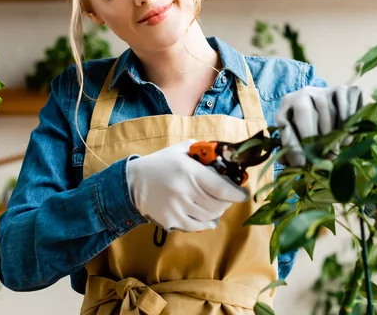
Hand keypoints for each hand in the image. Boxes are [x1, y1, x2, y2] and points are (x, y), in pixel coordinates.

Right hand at [126, 140, 248, 231]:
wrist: (133, 183)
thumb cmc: (161, 164)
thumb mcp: (181, 150)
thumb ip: (203, 151)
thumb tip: (226, 156)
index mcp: (189, 171)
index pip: (222, 188)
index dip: (237, 194)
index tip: (243, 194)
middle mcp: (184, 191)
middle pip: (218, 204)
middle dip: (227, 202)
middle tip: (228, 198)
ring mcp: (177, 208)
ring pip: (209, 216)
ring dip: (217, 212)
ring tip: (216, 205)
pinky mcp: (171, 221)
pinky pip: (197, 226)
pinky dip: (206, 222)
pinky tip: (207, 217)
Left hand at [274, 86, 363, 166]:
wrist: (331, 105)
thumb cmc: (310, 126)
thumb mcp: (298, 135)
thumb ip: (293, 148)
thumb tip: (294, 165)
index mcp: (287, 105)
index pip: (284, 123)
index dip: (292, 145)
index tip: (302, 164)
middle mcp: (303, 93)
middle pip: (303, 110)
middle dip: (312, 136)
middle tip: (322, 156)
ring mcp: (324, 89)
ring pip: (326, 108)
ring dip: (332, 132)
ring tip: (335, 150)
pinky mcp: (345, 88)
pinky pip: (346, 102)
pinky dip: (348, 121)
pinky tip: (347, 138)